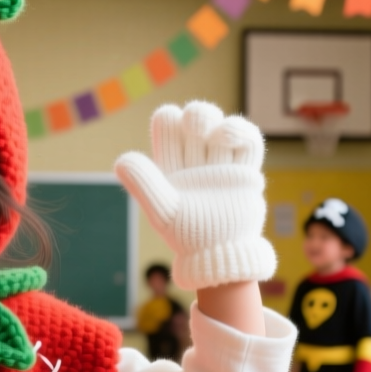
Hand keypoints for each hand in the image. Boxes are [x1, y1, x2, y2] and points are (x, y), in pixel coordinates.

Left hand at [115, 101, 275, 290]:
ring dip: (218, 121)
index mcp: (172, 167)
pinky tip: (229, 135)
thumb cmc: (189, 239)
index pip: (169, 128)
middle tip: (195, 124)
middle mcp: (196, 163)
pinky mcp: (245, 173)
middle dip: (197, 114)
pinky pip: (248, 143)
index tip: (168, 122)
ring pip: (221, 128)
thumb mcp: (163, 211)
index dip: (168, 119)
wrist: (222, 257)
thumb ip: (145, 185)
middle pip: (196, 122)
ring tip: (216, 133)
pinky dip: (240, 131)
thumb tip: (122, 160)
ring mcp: (222, 166)